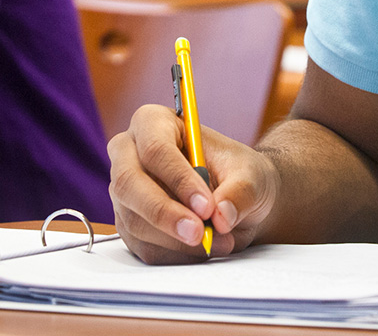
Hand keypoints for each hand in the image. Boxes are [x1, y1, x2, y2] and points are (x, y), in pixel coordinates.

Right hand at [109, 102, 280, 262]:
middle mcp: (129, 154)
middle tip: (200, 233)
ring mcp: (125, 192)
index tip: (207, 206)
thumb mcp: (252, 175)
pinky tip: (205, 249)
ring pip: (134, 220)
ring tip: (219, 241)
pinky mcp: (130, 224)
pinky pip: (143, 246)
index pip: (154, 148)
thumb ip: (240, 191)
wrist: (239, 200)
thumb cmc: (240, 174)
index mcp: (154, 123)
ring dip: (176, 239)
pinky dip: (176, 254)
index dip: (178, 178)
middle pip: (128, 184)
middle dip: (164, 213)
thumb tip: (222, 215)